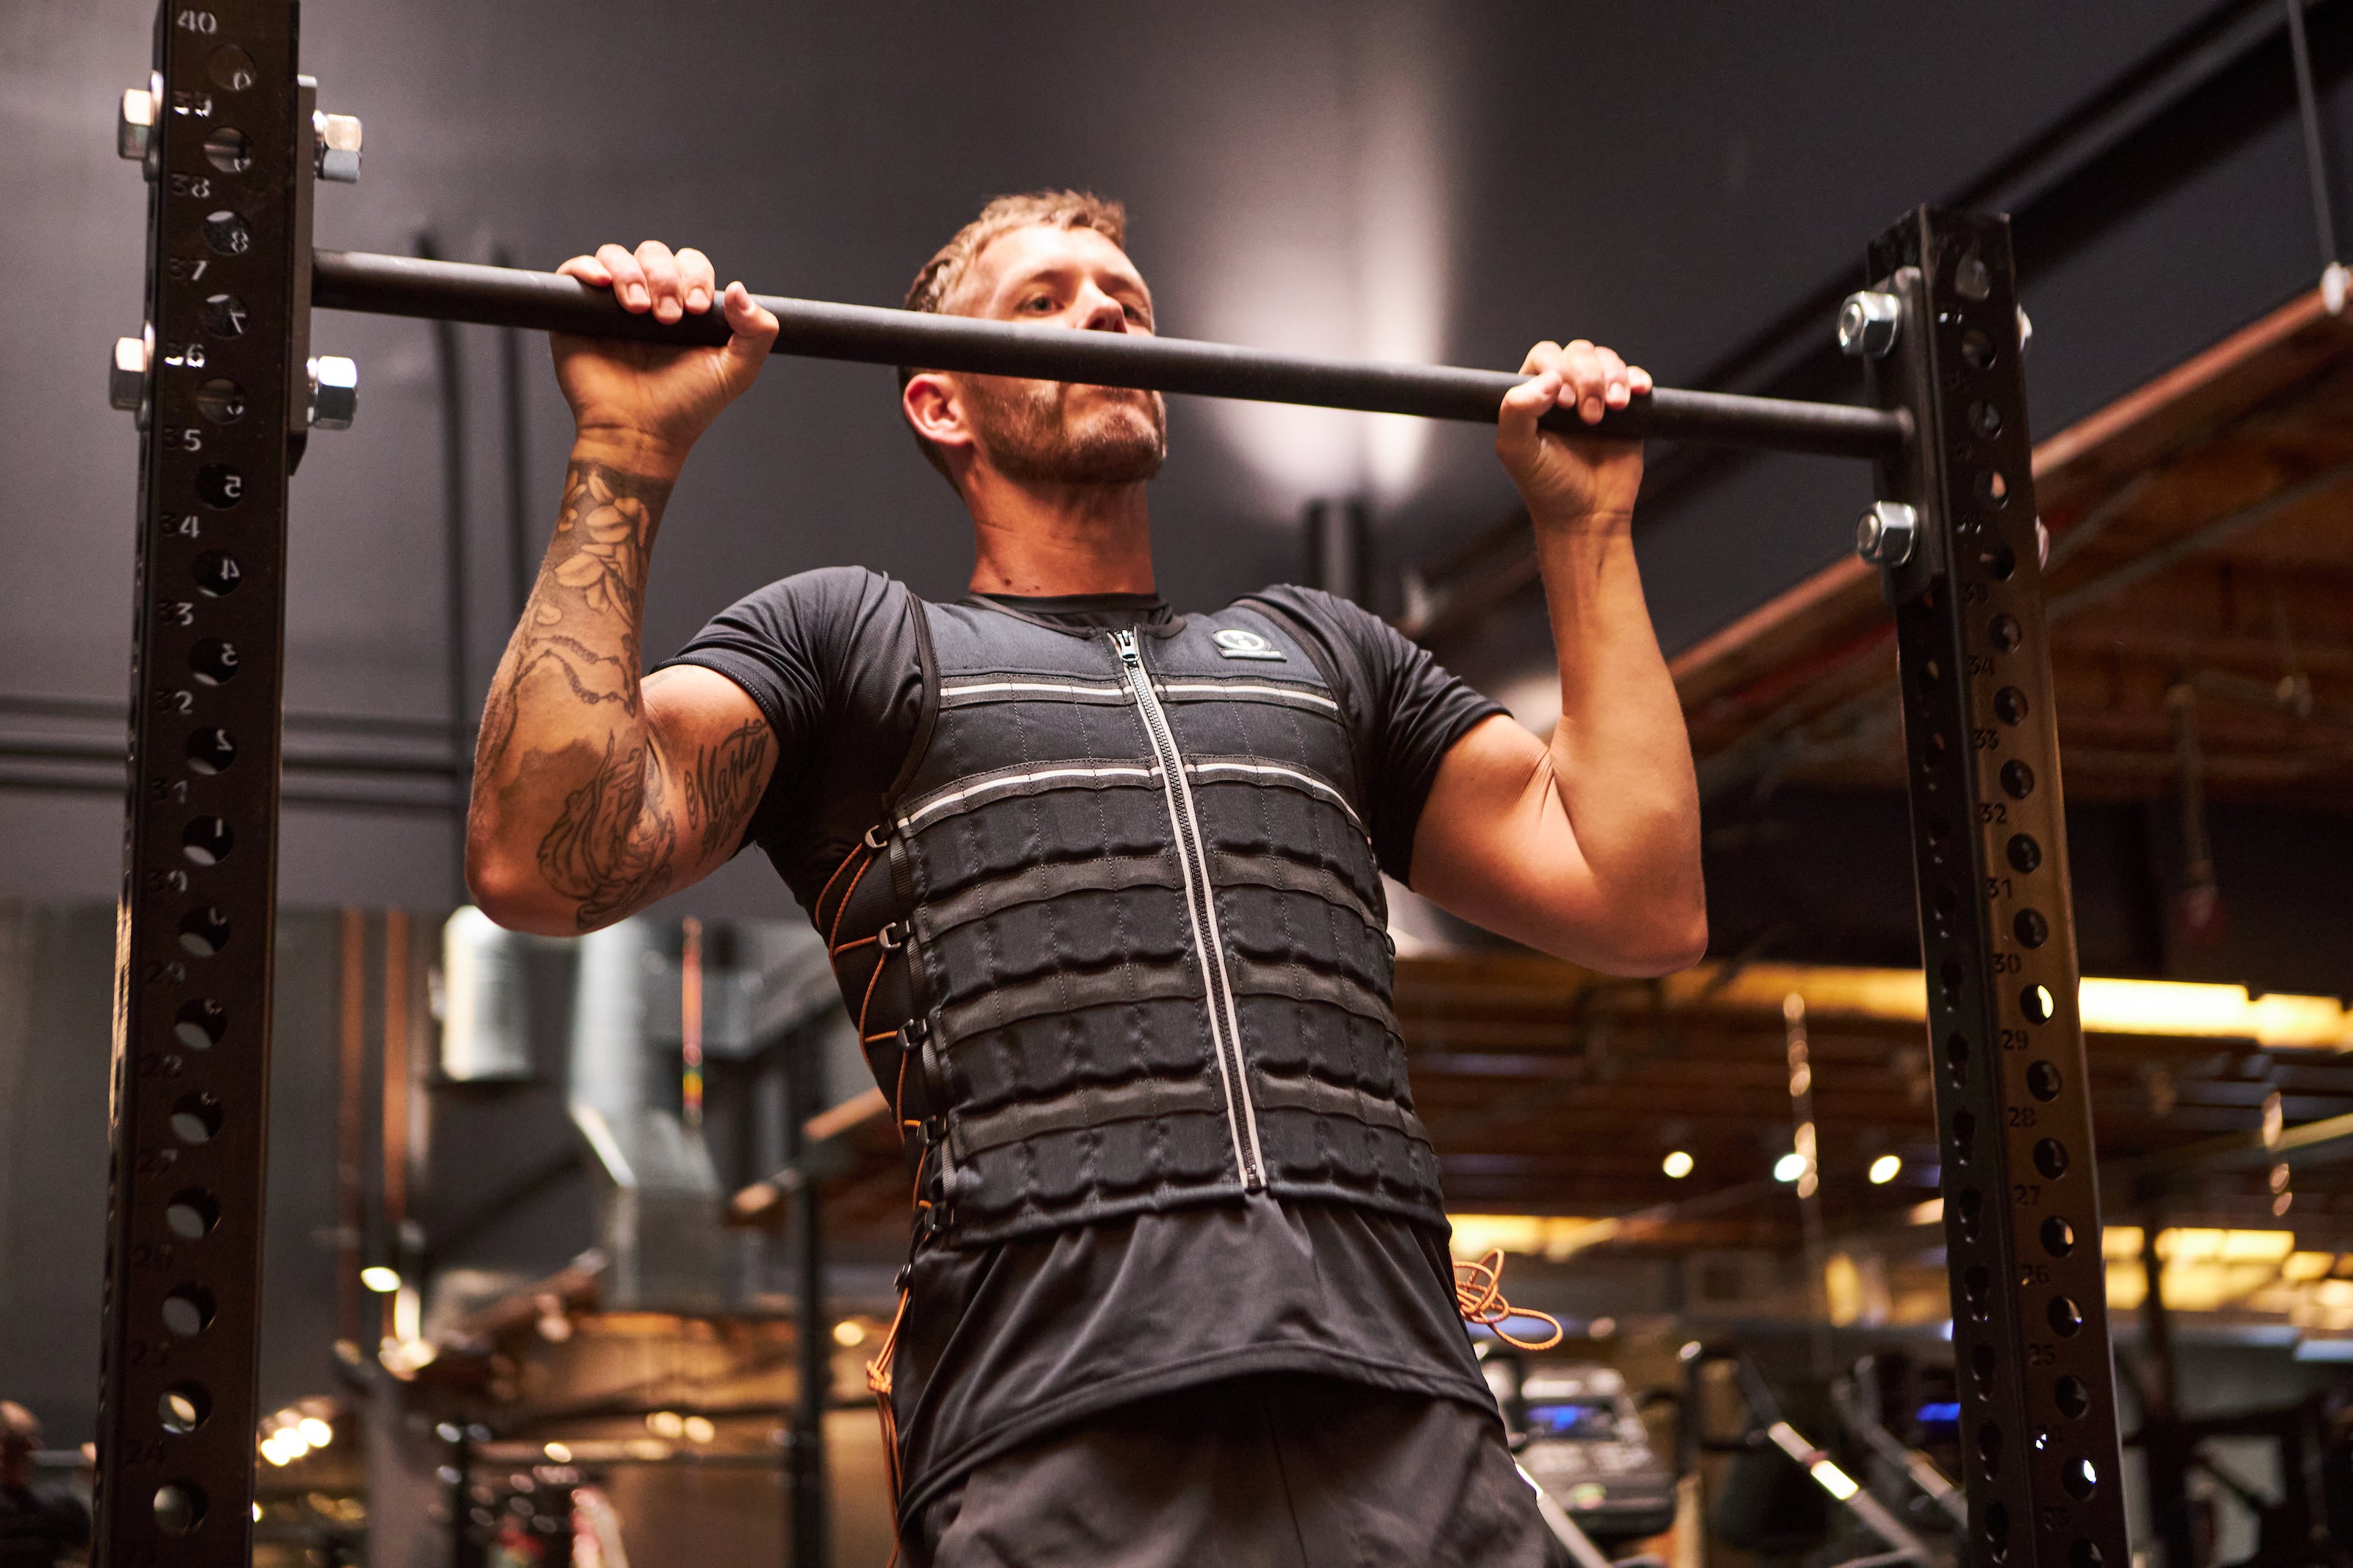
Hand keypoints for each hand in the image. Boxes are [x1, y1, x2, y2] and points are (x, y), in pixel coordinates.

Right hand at [552, 241, 780, 465]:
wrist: (639, 435)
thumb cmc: (685, 408)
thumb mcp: (736, 371)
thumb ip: (757, 332)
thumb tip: (740, 289)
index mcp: (684, 306)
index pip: (690, 264)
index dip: (695, 276)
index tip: (697, 309)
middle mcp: (648, 299)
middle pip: (654, 253)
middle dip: (665, 278)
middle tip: (668, 318)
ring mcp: (611, 305)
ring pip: (616, 256)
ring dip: (632, 274)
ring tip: (639, 311)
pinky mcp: (576, 313)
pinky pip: (574, 270)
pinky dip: (587, 267)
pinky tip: (603, 284)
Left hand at [1496, 339, 1651, 529]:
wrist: (1588, 516)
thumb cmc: (1547, 486)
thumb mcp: (1517, 451)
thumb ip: (1516, 410)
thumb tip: (1548, 379)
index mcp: (1533, 395)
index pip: (1545, 356)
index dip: (1557, 369)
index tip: (1564, 404)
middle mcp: (1564, 391)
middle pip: (1579, 353)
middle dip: (1588, 378)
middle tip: (1589, 417)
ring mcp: (1596, 397)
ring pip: (1607, 360)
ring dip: (1613, 378)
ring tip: (1613, 409)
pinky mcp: (1626, 409)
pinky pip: (1634, 376)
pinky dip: (1637, 379)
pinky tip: (1635, 395)